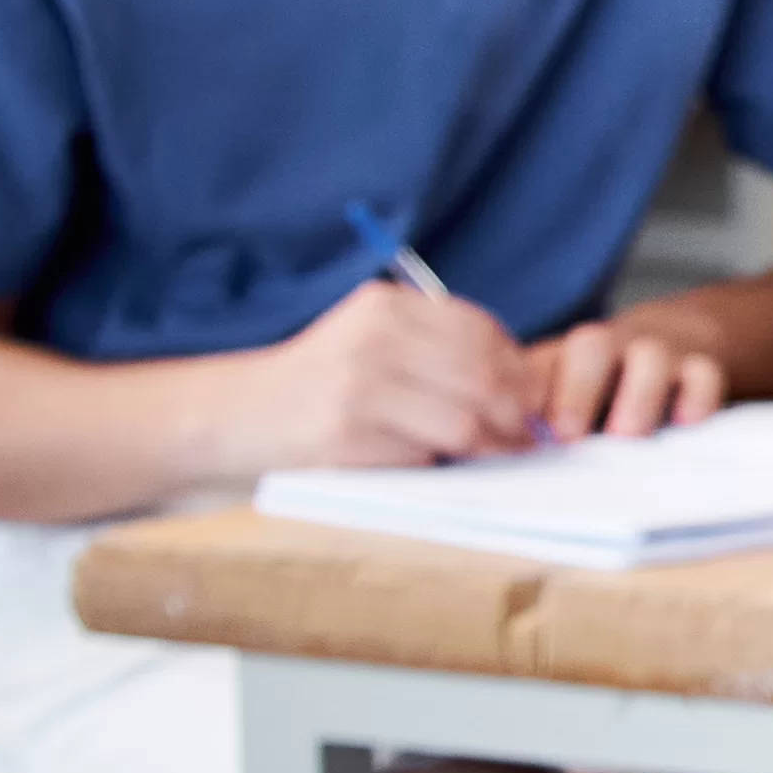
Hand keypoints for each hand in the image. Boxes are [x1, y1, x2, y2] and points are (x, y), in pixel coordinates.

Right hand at [250, 276, 536, 470]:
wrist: (238, 414)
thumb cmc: (326, 382)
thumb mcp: (375, 341)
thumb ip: (439, 349)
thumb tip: (529, 386)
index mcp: (386, 308)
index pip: (482, 333)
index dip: (520, 370)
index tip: (534, 397)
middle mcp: (373, 340)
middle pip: (484, 379)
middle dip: (518, 414)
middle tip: (528, 436)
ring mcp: (357, 389)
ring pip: (463, 423)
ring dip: (488, 446)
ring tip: (490, 453)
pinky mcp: (345, 438)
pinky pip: (422, 456)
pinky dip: (434, 464)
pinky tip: (424, 460)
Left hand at [539, 309, 733, 440]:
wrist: (672, 338)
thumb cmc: (602, 383)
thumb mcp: (558, 389)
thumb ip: (529, 414)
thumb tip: (491, 449)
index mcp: (563, 355)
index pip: (537, 367)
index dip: (525, 397)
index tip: (521, 433)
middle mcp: (611, 346)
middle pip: (592, 347)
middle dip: (578, 391)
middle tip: (568, 435)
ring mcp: (660, 353)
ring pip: (652, 359)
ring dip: (638, 398)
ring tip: (628, 435)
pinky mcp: (703, 367)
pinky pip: (706, 376)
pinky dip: (698, 399)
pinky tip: (686, 423)